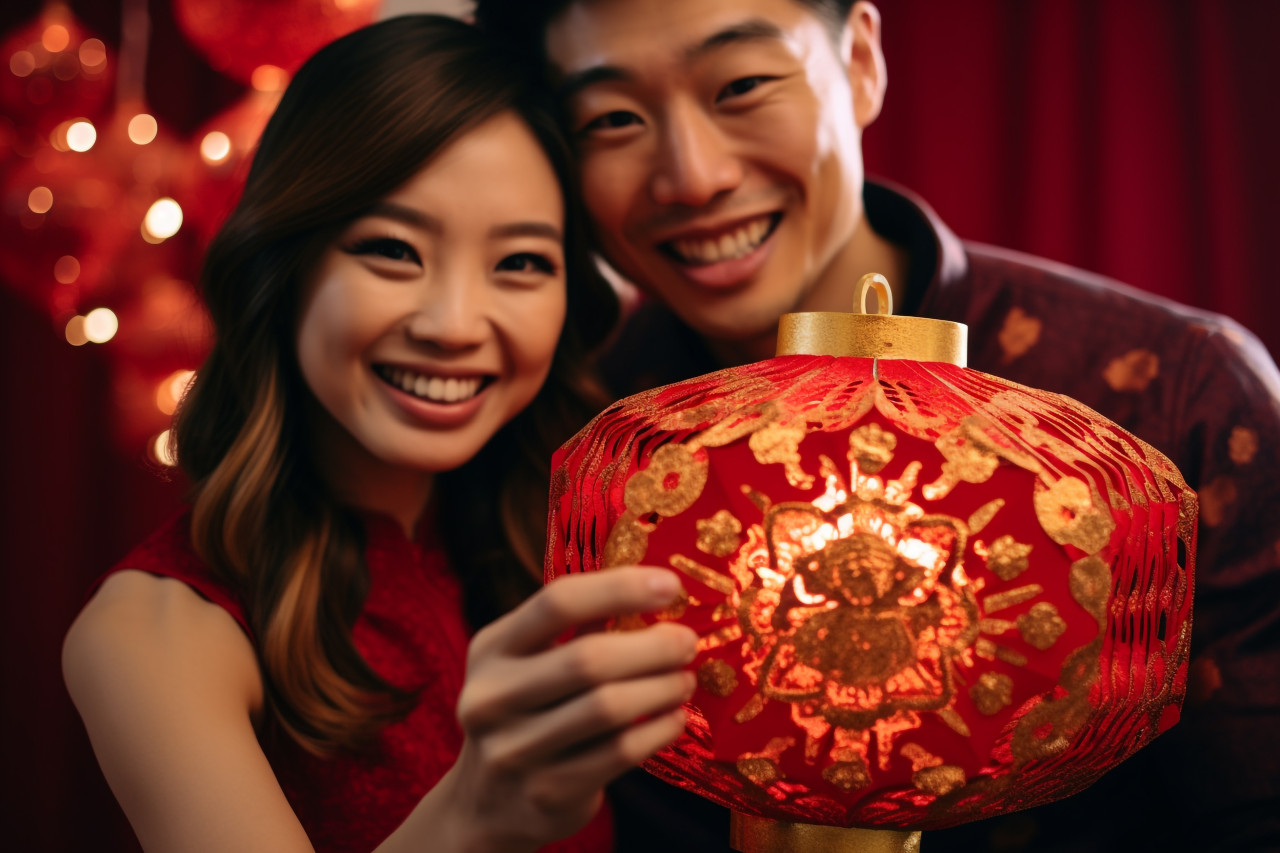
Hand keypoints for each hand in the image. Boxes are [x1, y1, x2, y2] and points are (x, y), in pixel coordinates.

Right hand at [433, 566, 696, 852]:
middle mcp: (493, 697)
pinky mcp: (547, 793)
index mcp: (491, 649)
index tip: (670, 585)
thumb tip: (655, 590)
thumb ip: (574, 629)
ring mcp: (515, 750)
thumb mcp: (526, 664)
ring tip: (684, 680)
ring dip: (661, 688)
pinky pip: (618, 754)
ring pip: (608, 708)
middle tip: (687, 642)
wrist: (486, 805)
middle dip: (652, 647)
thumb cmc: (524, 713)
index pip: (557, 603)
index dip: (619, 588)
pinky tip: (675, 719)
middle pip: (588, 659)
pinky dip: (657, 731)